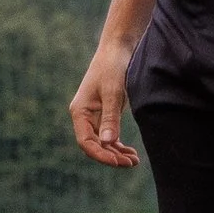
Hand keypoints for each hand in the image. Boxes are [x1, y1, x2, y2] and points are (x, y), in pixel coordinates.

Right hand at [69, 41, 139, 170]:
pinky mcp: (105, 114)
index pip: (85, 142)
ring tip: (134, 161)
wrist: (117, 49)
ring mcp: (94, 116)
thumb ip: (110, 117)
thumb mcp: (113, 92)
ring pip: (102, 143)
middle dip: (111, 156)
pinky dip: (118, 145)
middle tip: (130, 163)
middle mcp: (84, 116)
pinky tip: (131, 153)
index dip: (100, 155)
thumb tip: (107, 142)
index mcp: (79, 111)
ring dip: (116, 153)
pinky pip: (109, 136)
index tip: (118, 162)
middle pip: (94, 145)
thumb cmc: (112, 67)